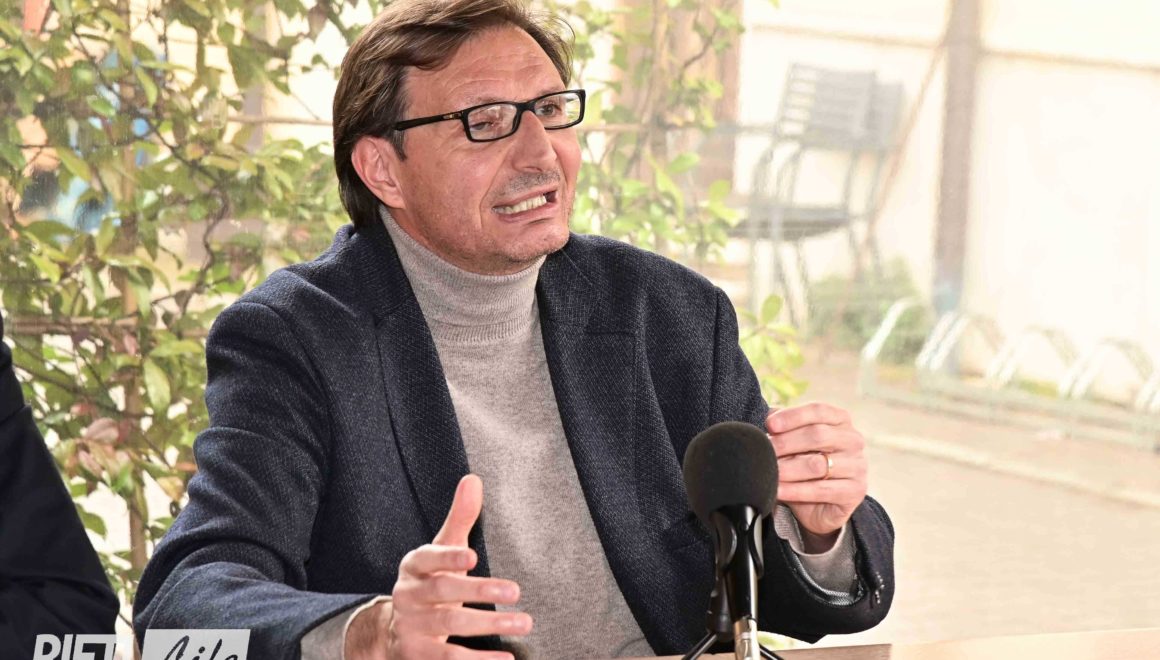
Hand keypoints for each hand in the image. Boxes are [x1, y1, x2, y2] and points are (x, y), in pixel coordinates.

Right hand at [346, 474, 531, 659]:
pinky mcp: (417, 656)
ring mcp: (411, 628)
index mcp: (414, 566)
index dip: (448, 557)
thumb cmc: (431, 582)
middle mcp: (408, 596)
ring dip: (488, 625)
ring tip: (523, 622)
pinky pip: (449, 659)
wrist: (395, 633)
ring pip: (449, 626)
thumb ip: (460, 518)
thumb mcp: (442, 550)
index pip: (428, 558)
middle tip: (516, 592)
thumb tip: (473, 479)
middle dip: (479, 591)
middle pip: (443, 592)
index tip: (472, 555)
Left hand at [766, 403, 867, 542]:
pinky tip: (778, 490)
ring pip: (817, 464)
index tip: (769, 425)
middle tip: (765, 451)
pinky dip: (795, 490)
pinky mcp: (855, 491)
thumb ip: (784, 427)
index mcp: (840, 420)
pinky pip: (821, 490)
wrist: (821, 506)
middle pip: (818, 435)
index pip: (818, 411)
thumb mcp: (795, 443)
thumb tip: (769, 416)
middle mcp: (853, 440)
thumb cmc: (805, 464)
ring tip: (769, 471)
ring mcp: (857, 466)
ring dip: (788, 468)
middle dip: (786, 443)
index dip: (792, 416)